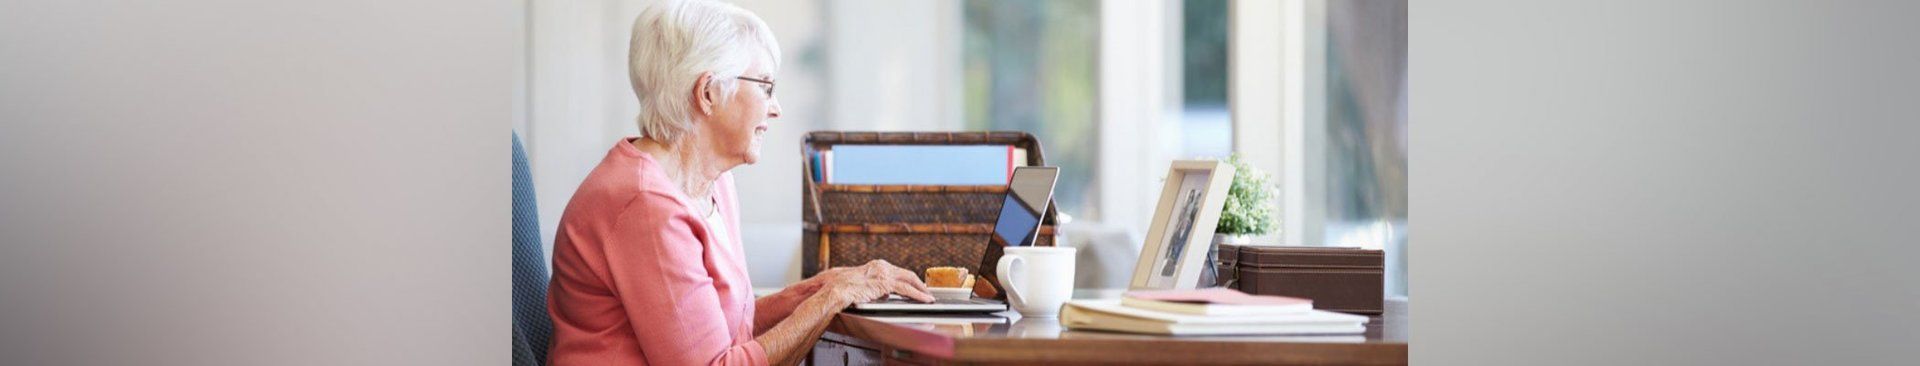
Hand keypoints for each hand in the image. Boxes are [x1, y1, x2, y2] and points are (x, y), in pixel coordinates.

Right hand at [814, 260, 934, 303]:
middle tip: (925, 290)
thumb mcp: (858, 285)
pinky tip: (924, 300)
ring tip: (929, 297)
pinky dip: (918, 295)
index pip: (896, 272)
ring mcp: (884, 273)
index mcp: (875, 265)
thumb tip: (882, 294)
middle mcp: (882, 266)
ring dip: (921, 289)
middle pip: (906, 274)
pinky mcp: (885, 283)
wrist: (835, 290)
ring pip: (909, 280)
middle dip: (917, 283)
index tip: (913, 285)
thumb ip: (872, 287)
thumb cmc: (840, 288)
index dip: (906, 279)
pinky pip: (906, 290)